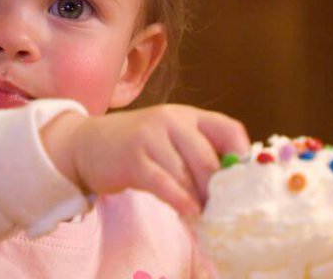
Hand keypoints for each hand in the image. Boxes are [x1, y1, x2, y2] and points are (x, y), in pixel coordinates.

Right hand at [41, 105, 249, 216]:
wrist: (87, 143)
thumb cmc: (137, 145)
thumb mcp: (170, 138)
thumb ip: (198, 151)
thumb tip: (232, 182)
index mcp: (188, 115)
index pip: (228, 129)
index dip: (242, 156)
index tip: (245, 182)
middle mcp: (172, 120)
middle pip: (209, 157)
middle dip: (220, 188)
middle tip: (225, 209)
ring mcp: (151, 137)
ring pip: (187, 174)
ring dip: (200, 200)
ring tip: (206, 216)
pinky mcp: (133, 159)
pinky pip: (164, 183)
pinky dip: (180, 201)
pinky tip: (189, 213)